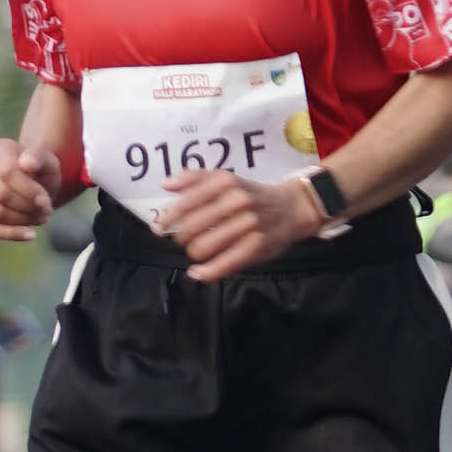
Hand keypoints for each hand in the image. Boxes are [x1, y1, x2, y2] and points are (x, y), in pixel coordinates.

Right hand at [0, 136, 59, 239]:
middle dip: (28, 208)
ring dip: (23, 221)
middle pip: (1, 195)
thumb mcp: (49, 162)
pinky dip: (10, 234)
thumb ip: (40, 158)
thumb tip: (26, 162)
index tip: (46, 201)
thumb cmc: (42, 172)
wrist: (34, 183)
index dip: (28, 191)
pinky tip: (29, 234)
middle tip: (47, 211)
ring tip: (41, 218)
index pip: (7, 172)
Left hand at [154, 168, 326, 284]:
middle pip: (190, 229)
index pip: (185, 204)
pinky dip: (205, 273)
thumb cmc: (252, 195)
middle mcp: (236, 202)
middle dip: (180, 238)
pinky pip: (222, 265)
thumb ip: (195, 179)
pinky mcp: (256, 247)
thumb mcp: (226, 179)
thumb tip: (165, 184)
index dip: (167, 220)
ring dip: (194, 253)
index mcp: (225, 183)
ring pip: (202, 248)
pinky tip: (197, 273)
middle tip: (184, 239)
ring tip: (198, 250)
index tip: (159, 228)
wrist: (292, 208)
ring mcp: (248, 226)